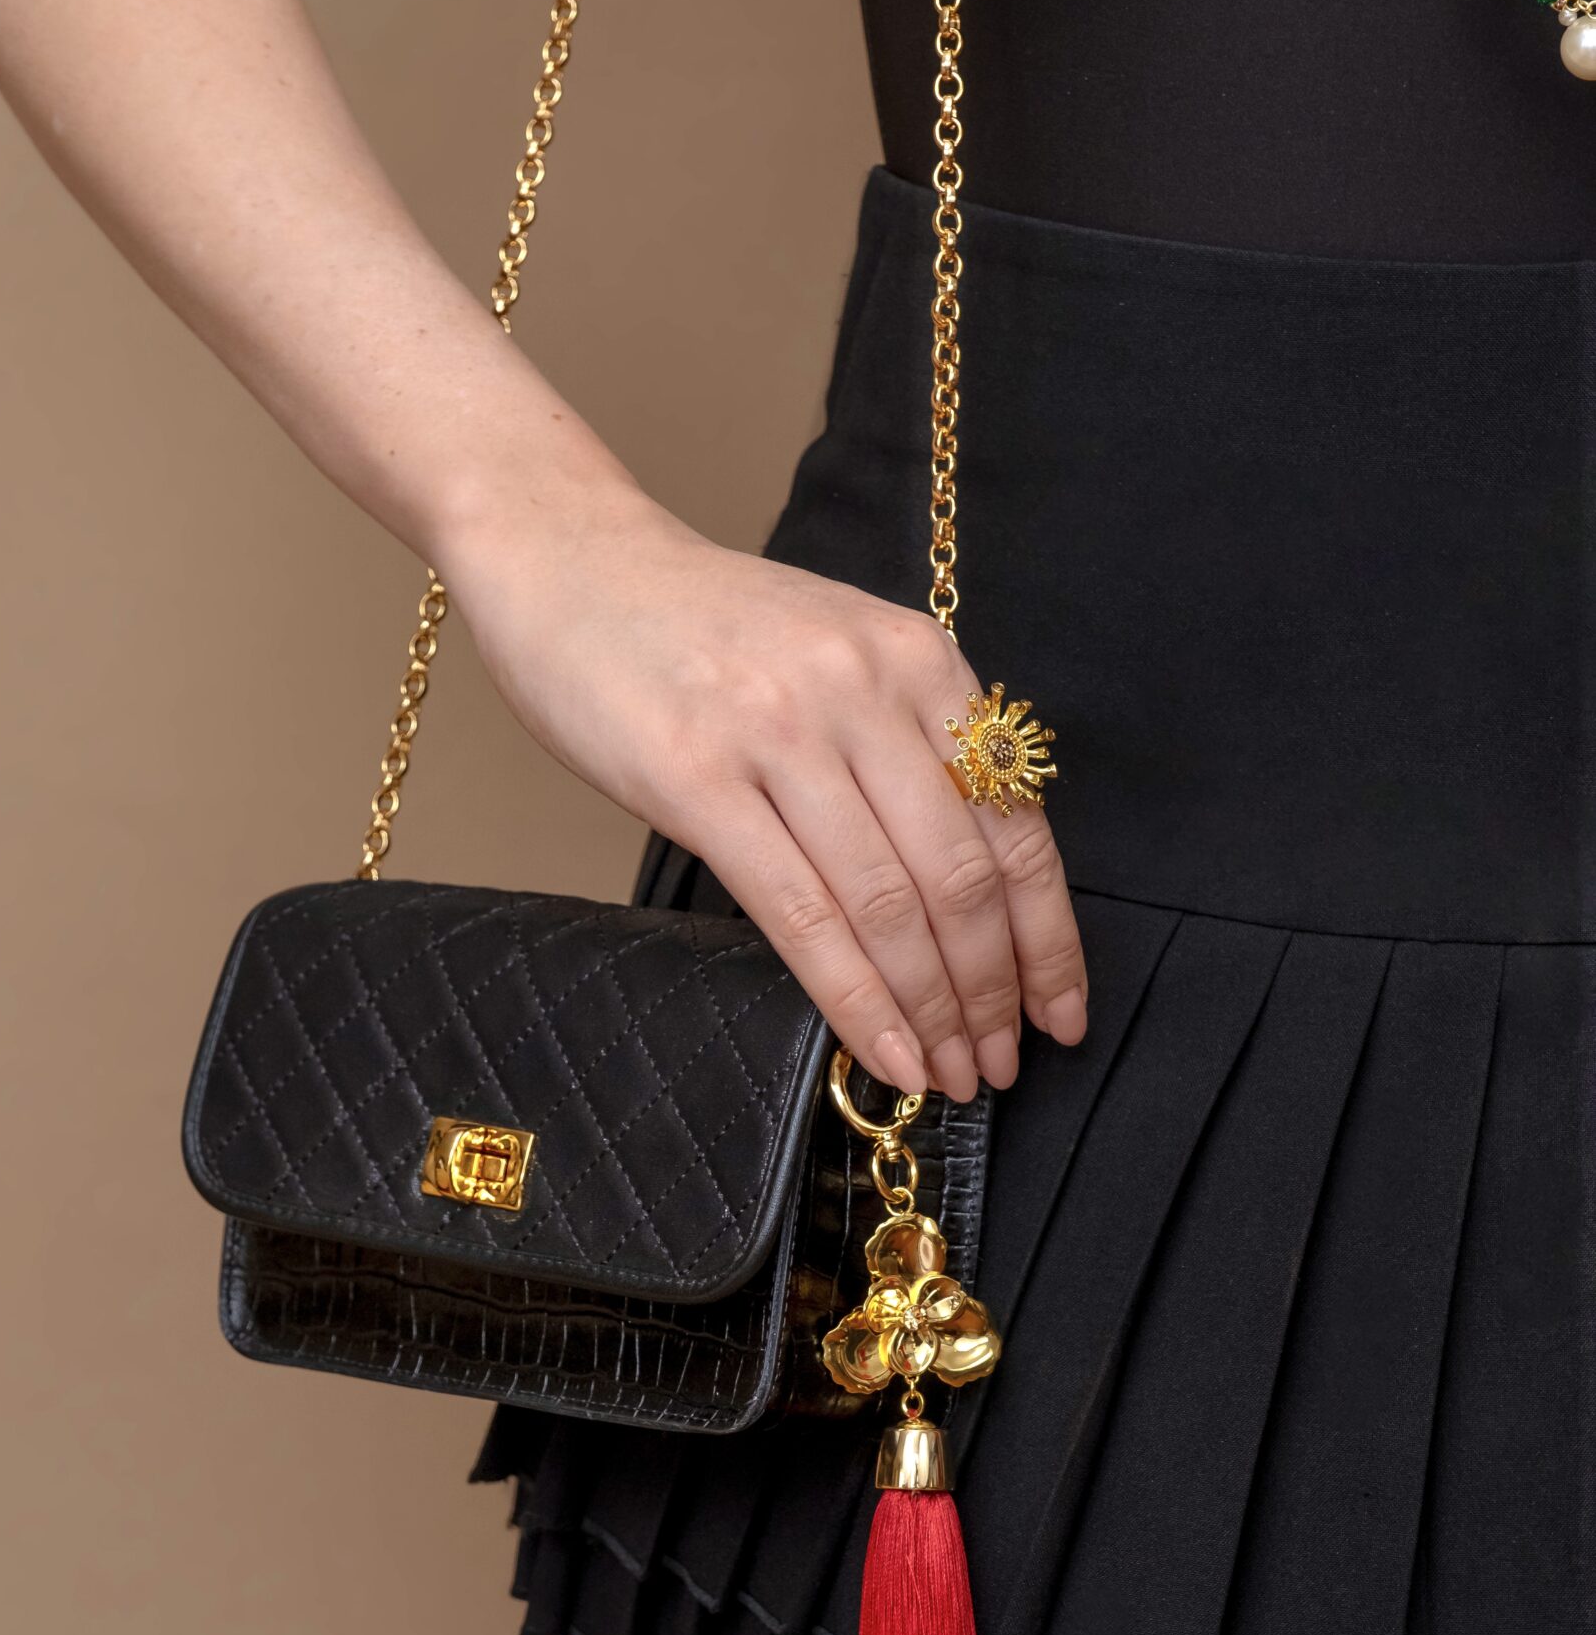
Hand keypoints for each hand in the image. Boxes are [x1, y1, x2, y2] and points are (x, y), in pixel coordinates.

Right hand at [442, 485, 1087, 1100]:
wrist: (573, 561)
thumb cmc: (705, 628)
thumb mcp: (840, 656)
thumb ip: (908, 748)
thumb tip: (971, 897)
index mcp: (918, 659)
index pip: (1017, 823)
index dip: (1049, 937)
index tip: (1061, 1012)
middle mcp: (863, 690)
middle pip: (964, 877)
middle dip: (994, 993)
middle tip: (999, 1066)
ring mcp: (782, 734)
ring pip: (891, 906)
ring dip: (932, 1012)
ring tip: (948, 1073)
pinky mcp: (698, 781)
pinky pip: (803, 916)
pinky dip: (856, 1001)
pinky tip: (883, 1053)